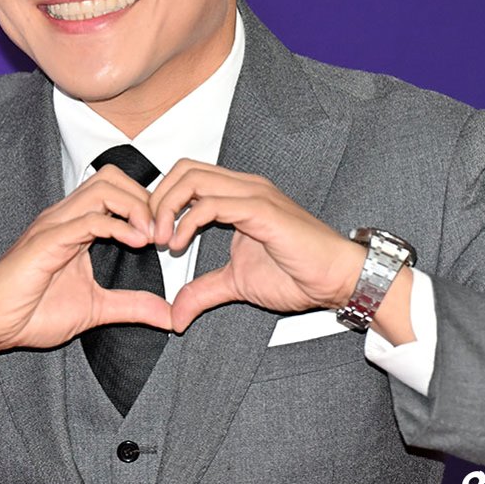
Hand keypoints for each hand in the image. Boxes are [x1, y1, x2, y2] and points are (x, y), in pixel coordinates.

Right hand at [0, 165, 171, 373]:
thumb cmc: (32, 312)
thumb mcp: (96, 309)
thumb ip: (131, 306)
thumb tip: (168, 315)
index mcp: (76, 225)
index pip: (117, 189)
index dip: (146, 205)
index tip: (165, 236)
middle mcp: (65, 216)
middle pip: (113, 177)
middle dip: (145, 199)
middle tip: (162, 233)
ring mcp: (55, 225)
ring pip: (103, 188)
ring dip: (135, 208)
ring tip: (151, 236)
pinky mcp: (46, 241)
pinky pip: (87, 219)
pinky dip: (118, 226)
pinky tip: (136, 243)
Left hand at [151, 160, 413, 342]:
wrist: (336, 279)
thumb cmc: (298, 274)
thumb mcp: (236, 284)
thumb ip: (204, 292)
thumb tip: (176, 314)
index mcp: (237, 195)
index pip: (186, 176)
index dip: (161, 201)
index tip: (149, 235)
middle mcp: (243, 186)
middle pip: (183, 169)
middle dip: (157, 199)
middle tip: (148, 234)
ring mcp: (253, 194)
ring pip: (193, 179)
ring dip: (166, 208)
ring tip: (161, 240)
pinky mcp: (261, 209)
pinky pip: (212, 203)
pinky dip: (186, 221)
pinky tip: (179, 244)